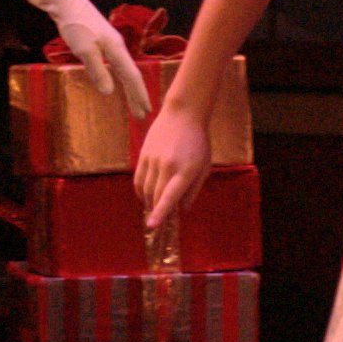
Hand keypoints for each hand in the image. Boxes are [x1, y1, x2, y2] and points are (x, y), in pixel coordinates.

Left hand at [53, 0, 154, 117]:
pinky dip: (121, 78)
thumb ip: (97, 71)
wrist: (67, 3)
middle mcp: (119, 47)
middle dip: (137, 95)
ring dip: (130, 89)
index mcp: (117, 49)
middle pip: (131, 75)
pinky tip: (118, 83)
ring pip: (125, 70)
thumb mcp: (85, 50)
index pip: (132, 76)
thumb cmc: (76, 26)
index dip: (139, 94)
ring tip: (134, 104)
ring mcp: (112, 44)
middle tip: (143, 114)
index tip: (146, 111)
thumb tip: (109, 92)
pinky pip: (117, 66)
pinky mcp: (103, 42)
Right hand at [135, 105, 213, 231]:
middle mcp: (166, 166)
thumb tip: (181, 210)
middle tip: (159, 221)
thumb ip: (193, 190)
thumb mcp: (204, 167)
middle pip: (155, 196)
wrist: (183, 114)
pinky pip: (138, 179)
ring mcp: (153, 160)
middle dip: (156, 211)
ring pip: (144, 189)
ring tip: (153, 208)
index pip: (169, 197)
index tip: (152, 227)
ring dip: (148, 202)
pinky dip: (140, 191)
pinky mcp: (143, 155)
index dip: (160, 214)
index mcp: (185, 171)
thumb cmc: (198, 142)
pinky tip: (146, 195)